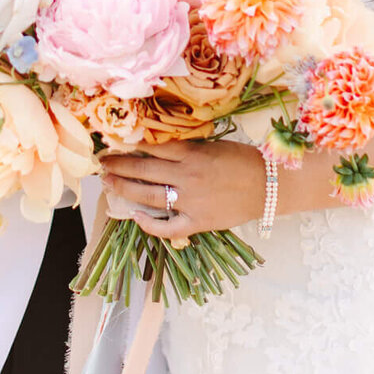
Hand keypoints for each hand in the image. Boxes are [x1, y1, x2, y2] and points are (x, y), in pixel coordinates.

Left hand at [99, 139, 266, 241]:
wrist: (270, 186)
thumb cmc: (244, 161)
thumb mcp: (213, 146)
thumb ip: (187, 148)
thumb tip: (157, 149)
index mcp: (191, 154)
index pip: (151, 149)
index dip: (129, 148)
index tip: (113, 146)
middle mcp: (187, 176)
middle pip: (143, 171)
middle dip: (119, 167)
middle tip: (103, 164)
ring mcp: (191, 201)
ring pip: (148, 195)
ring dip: (125, 189)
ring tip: (109, 184)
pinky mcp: (198, 222)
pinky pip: (168, 227)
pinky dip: (149, 224)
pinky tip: (135, 216)